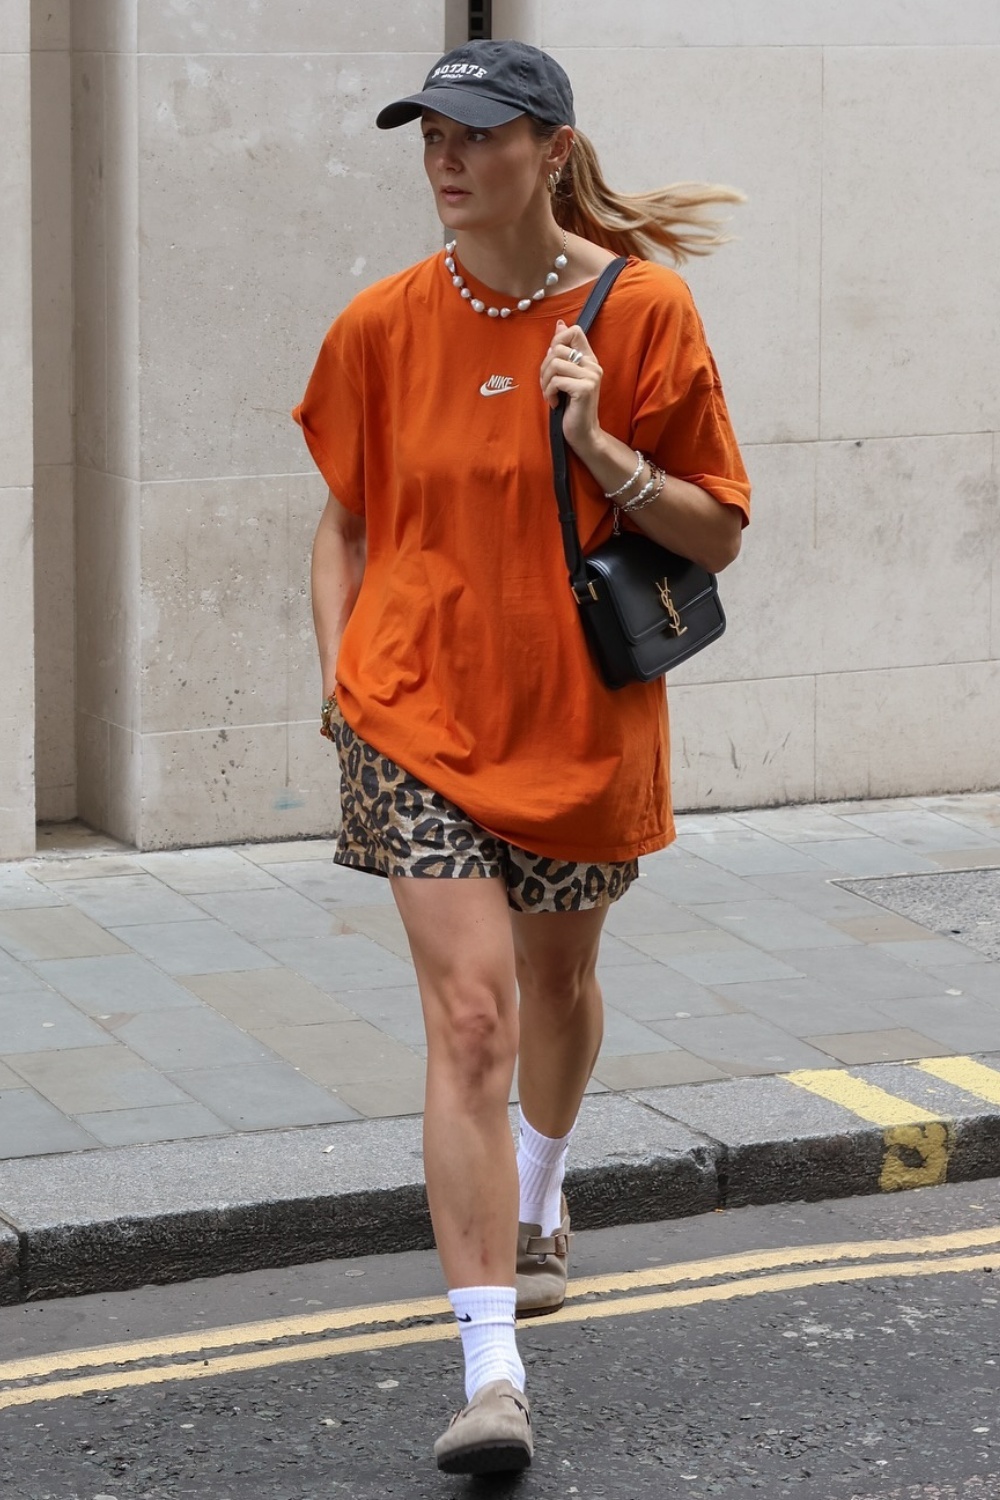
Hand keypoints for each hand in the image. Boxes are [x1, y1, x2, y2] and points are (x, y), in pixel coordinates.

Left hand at [539, 319, 603, 459]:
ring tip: (549, 394)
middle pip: (558, 349)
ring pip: (555, 364)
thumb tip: (559, 324)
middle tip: (546, 385)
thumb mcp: (565, 377)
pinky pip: (557, 380)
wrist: (583, 434)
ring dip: (545, 381)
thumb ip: (563, 353)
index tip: (551, 359)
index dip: (557, 340)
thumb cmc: (571, 407)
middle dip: (544, 367)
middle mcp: (593, 365)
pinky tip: (554, 403)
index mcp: (589, 359)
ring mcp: (591, 377)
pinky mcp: (585, 389)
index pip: (575, 331)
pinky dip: (550, 392)